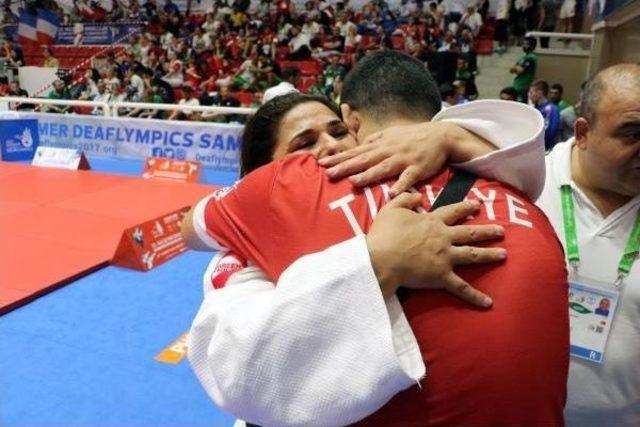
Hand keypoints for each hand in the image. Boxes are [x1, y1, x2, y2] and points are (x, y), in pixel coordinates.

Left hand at [319, 121, 493, 196]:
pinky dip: (401, 185)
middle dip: (345, 167)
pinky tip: (392, 194)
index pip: (355, 152)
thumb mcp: (391, 134)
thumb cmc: (413, 137)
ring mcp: (403, 160)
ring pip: (383, 168)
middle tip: (328, 173)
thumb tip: (360, 145)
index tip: (321, 163)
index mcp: (380, 145)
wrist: (441, 135)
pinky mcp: (418, 169)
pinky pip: (408, 178)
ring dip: (368, 175)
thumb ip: (375, 140)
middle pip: (364, 160)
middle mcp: (388, 151)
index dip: (339, 158)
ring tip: (353, 181)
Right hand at [366, 194, 505, 307]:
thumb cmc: (384, 234)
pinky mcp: (442, 276)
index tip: (477, 205)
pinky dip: (475, 296)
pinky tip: (488, 302)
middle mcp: (444, 237)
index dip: (465, 207)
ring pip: (472, 254)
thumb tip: (419, 196)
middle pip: (469, 232)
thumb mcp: (391, 209)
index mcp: (432, 222)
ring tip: (503, 254)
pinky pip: (461, 287)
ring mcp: (445, 257)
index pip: (453, 211)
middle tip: (501, 231)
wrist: (382, 258)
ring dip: (489, 254)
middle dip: (486, 231)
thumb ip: (406, 199)